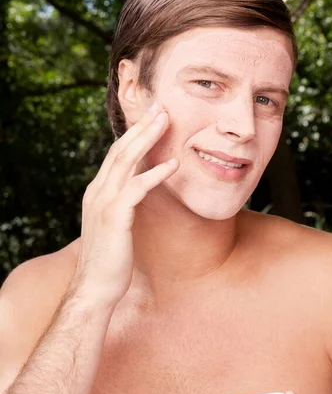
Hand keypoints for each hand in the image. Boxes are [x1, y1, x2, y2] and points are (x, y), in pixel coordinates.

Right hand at [71, 102, 178, 307]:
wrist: (95, 287)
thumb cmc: (110, 259)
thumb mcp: (116, 226)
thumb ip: (123, 206)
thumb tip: (137, 197)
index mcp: (98, 192)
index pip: (115, 155)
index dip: (134, 135)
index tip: (152, 118)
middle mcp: (98, 192)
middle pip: (120, 150)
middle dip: (141, 126)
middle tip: (162, 106)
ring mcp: (104, 203)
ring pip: (126, 161)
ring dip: (148, 139)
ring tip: (167, 121)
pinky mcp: (116, 217)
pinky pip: (137, 189)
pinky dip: (155, 174)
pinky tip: (173, 164)